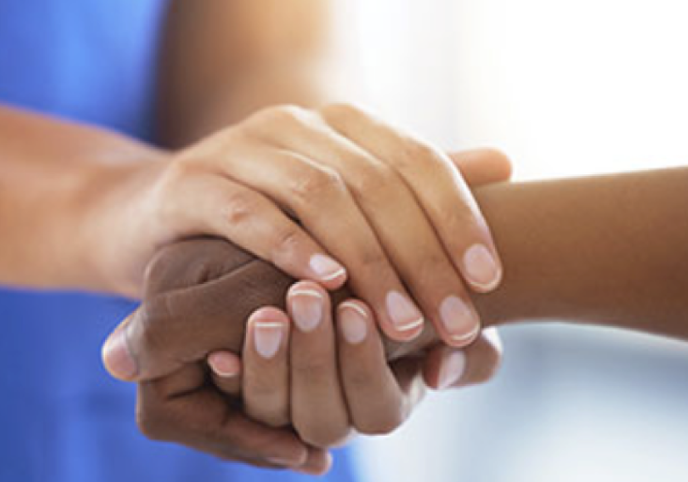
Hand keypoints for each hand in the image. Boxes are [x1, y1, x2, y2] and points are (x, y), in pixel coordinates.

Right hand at [101, 148, 510, 470]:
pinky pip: (249, 212)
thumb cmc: (260, 218)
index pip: (416, 160)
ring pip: (319, 195)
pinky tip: (326, 285)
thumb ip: (412, 184)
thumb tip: (506, 162)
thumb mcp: (339, 201)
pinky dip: (291, 247)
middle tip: (453, 320)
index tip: (489, 278)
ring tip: (401, 321)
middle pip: (376, 182)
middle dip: (422, 255)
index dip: (459, 215)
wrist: (151, 215)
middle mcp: (293, 123)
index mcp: (339, 123)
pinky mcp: (192, 182)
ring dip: (368, 262)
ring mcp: (239, 147)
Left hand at [205, 283, 503, 453]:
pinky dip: (229, 375)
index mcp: (383, 403)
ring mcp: (286, 404)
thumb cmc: (414, 292)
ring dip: (268, 367)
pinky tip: (220, 348)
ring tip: (266, 313)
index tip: (358, 308)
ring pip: (271, 411)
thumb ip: (467, 348)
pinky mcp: (247, 385)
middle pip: (321, 417)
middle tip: (306, 297)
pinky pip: (230, 400)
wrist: (355, 270)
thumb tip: (441, 369)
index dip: (365, 363)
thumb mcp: (451, 318)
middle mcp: (333, 413)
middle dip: (314, 358)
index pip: (376, 409)